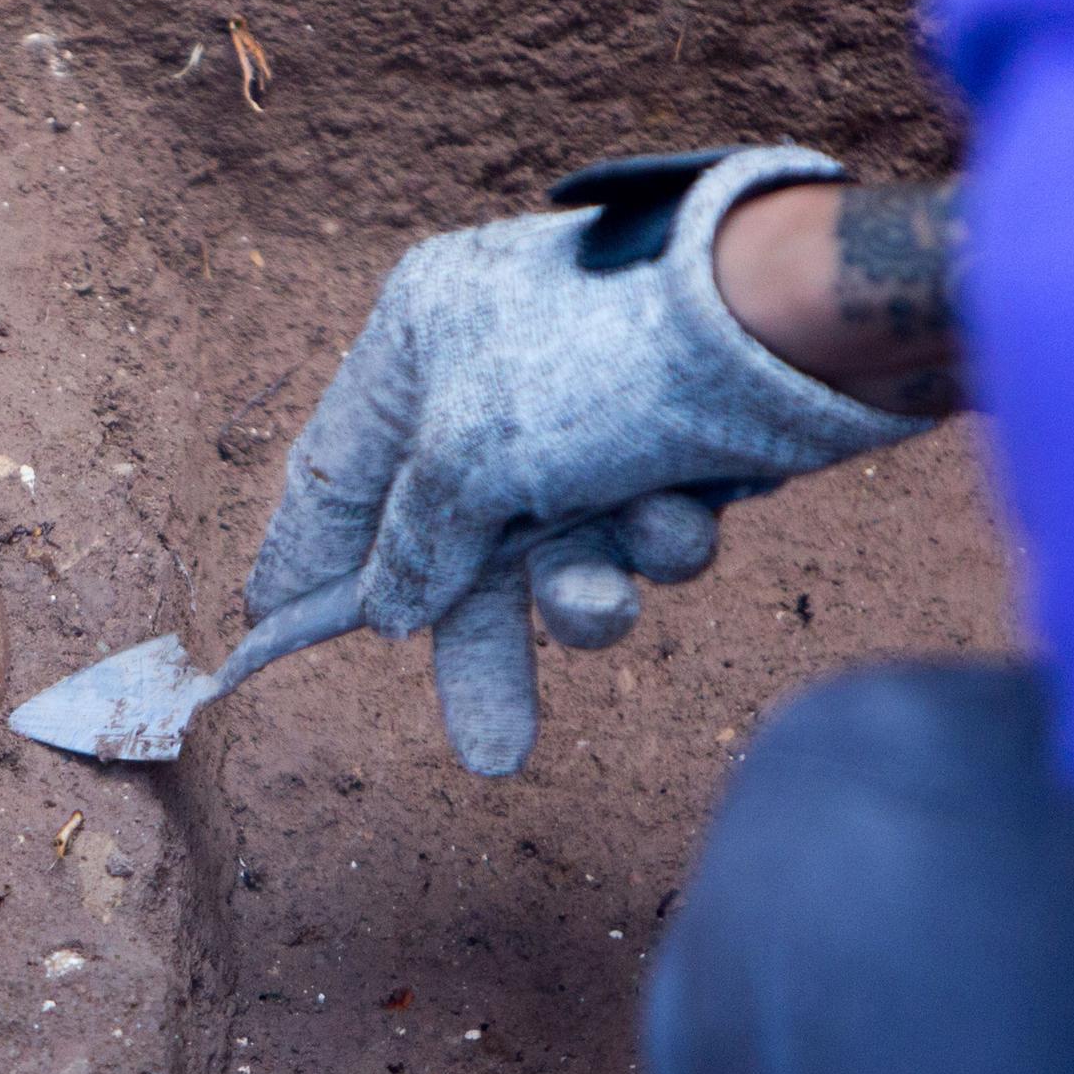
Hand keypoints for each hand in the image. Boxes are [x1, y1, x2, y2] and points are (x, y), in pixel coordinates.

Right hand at [246, 146, 928, 773]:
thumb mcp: (472, 458)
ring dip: (586, 595)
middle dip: (483, 646)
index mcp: (418, 338)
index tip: (267, 635)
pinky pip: (635, 533)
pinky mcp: (669, 444)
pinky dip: (656, 542)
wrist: (806, 320)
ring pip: (555, 552)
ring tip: (610, 610)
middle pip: (454, 542)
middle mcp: (492, 374)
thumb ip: (414, 543)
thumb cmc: (610, 362)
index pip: (336, 472)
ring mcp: (583, 412)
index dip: (306, 561)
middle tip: (492, 753)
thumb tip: (386, 609)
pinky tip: (684, 512)